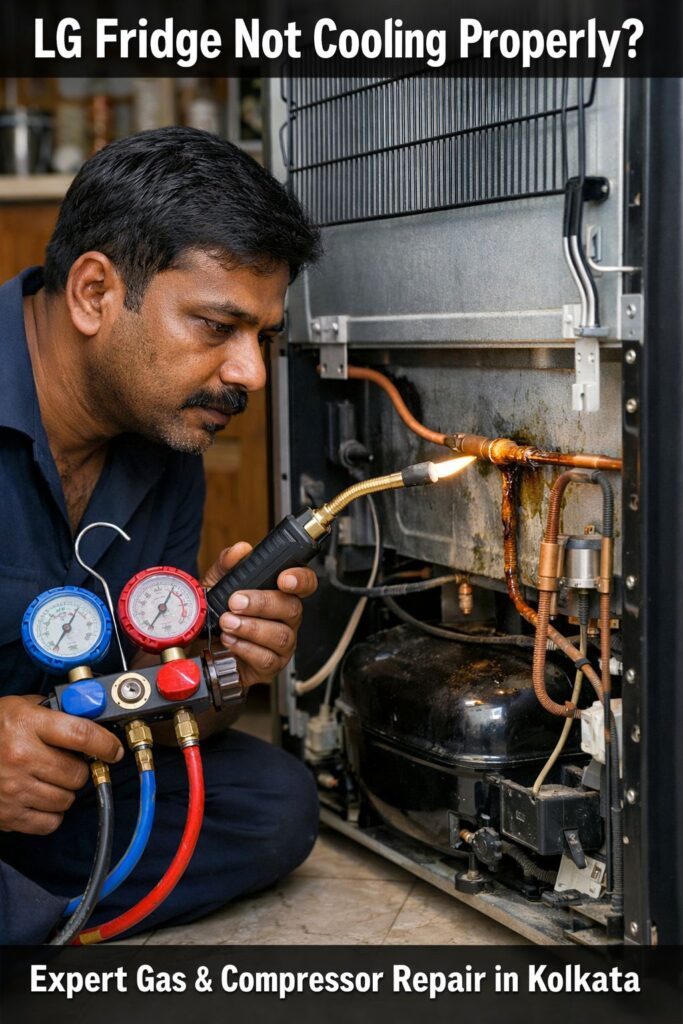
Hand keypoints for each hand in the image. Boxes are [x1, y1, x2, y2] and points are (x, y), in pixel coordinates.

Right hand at [0, 695, 123, 834]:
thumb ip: (52, 710)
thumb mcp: (17, 706)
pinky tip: (40, 798)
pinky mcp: (7, 815)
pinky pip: (49, 823)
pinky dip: (51, 814)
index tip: (114, 750)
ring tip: (49, 779)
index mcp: (26, 724)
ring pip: (66, 799)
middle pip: (77, 773)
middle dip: (80, 769)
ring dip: (65, 791)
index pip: (81, 734)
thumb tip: (88, 712)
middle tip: (68, 763)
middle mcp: (21, 757)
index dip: (105, 744)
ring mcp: (13, 789)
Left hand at [202, 543, 317, 686]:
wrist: (200, 648)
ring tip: (227, 623)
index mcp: (280, 594)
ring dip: (251, 628)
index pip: (305, 583)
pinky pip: (267, 658)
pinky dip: (246, 648)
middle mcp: (286, 618)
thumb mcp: (215, 584)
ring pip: (280, 635)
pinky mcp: (271, 665)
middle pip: (292, 608)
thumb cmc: (216, 615)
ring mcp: (281, 643)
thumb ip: (227, 565)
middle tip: (236, 602)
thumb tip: (240, 550)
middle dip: (262, 603)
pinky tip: (231, 641)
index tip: (284, 579)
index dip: (301, 579)